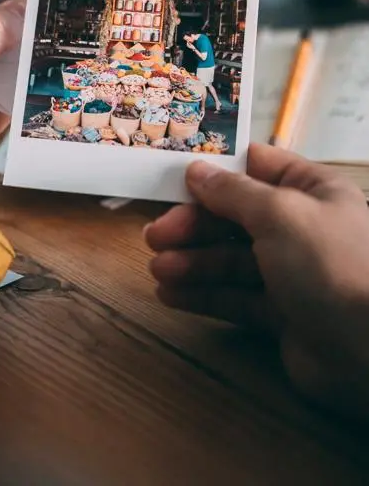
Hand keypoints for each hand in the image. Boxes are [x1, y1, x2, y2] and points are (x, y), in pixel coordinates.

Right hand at [146, 144, 368, 414]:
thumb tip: (198, 170)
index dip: (216, 172)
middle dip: (193, 225)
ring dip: (192, 262)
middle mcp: (302, 228)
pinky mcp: (283, 316)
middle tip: (156, 235)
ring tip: (158, 270)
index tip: (174, 178)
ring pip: (231, 260)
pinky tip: (171, 294)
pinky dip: (204, 295)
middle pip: (235, 218)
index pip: (257, 169)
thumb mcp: (279, 213)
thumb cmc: (329, 263)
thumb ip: (233, 192)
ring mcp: (293, 274)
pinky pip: (236, 298)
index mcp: (311, 191)